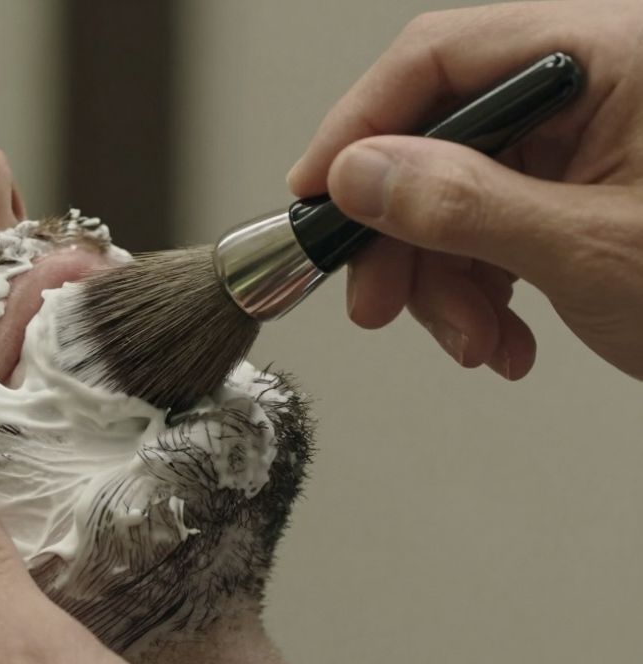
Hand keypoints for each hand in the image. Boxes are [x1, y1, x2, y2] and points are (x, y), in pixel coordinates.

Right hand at [288, 0, 642, 380]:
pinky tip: (506, 339)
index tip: (316, 190)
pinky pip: (497, 230)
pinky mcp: (587, 194)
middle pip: (443, 138)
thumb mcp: (592, 248)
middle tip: (377, 301)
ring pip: (460, 196)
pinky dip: (483, 292)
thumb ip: (466, 206)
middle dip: (403, 234)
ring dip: (445, 282)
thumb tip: (363, 173)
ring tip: (472, 343)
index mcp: (615, 54)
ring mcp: (591, 144)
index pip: (444, 57)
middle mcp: (597, 87)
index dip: (361, 123)